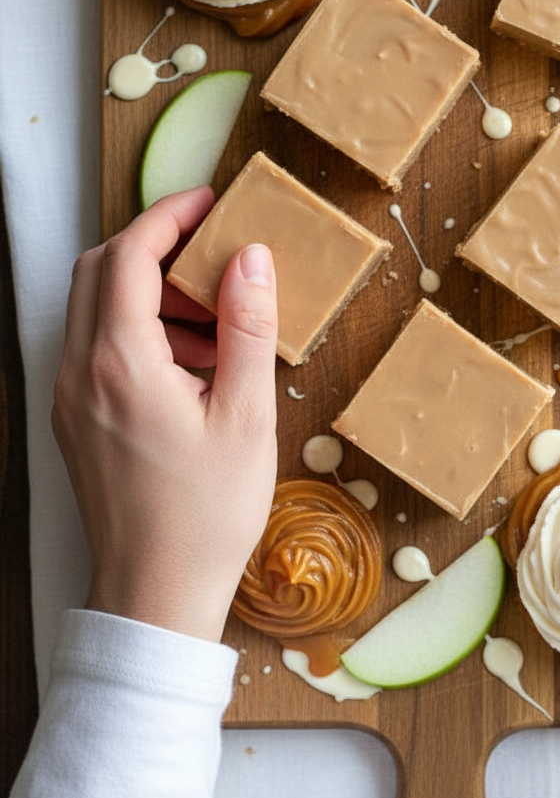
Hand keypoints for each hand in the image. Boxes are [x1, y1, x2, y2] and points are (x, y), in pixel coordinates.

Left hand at [52, 187, 277, 642]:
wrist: (155, 595)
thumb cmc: (206, 515)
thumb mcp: (247, 416)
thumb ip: (247, 327)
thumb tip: (250, 258)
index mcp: (120, 364)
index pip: (128, 256)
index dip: (168, 217)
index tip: (209, 202)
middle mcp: (79, 373)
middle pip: (98, 271)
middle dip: (154, 247)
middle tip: (212, 252)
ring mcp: (70, 399)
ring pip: (94, 309)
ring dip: (147, 293)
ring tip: (214, 321)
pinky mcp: (76, 422)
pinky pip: (97, 350)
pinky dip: (137, 332)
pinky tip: (191, 366)